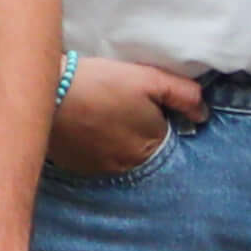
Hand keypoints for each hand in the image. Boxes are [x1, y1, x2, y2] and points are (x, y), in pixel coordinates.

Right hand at [52, 51, 205, 177]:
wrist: (48, 92)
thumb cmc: (102, 83)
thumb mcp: (149, 79)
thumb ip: (183, 96)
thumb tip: (203, 115)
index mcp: (151, 147)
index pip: (168, 137)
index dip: (159, 117)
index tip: (144, 103)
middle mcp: (129, 167)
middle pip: (144, 149)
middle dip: (138, 130)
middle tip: (120, 105)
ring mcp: (100, 171)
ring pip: (119, 156)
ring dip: (116, 140)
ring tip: (102, 114)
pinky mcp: (76, 168)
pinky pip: (95, 160)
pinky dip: (94, 146)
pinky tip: (86, 125)